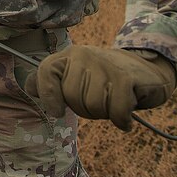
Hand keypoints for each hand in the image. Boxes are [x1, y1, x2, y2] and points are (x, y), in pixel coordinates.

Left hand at [24, 46, 176, 130]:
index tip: (57, 111)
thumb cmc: (105, 78)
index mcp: (68, 55)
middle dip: (85, 110)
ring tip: (113, 104)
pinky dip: (121, 121)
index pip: (45, 72)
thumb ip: (52, 81)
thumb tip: (29, 89)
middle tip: (99, 103)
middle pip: (72, 97)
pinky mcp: (126, 77)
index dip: (48, 95)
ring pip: (93, 106)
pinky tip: (125, 119)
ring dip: (104, 114)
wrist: (146, 70)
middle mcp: (84, 55)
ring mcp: (105, 65)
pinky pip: (116, 111)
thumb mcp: (76, 75)